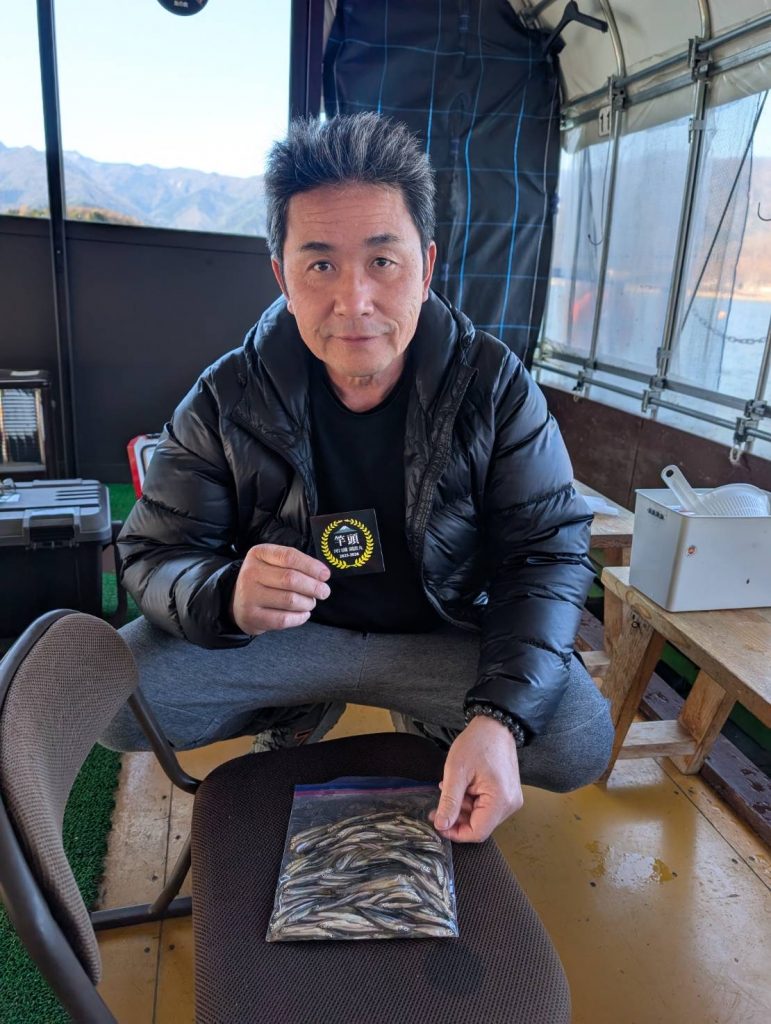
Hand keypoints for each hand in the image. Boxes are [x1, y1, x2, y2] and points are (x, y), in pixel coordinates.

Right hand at [231, 544, 330, 634]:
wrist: (237, 601)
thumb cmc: (264, 580)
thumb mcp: (273, 563)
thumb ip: (296, 564)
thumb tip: (322, 575)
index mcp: (258, 554)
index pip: (289, 556)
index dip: (311, 566)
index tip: (325, 575)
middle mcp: (250, 573)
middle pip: (291, 579)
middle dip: (313, 586)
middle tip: (324, 592)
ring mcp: (249, 596)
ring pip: (290, 600)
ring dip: (307, 603)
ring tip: (311, 602)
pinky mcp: (252, 616)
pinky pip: (283, 619)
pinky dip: (299, 617)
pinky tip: (303, 613)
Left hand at [429, 715, 523, 841]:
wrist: (494, 726)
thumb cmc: (477, 743)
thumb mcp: (456, 771)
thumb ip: (449, 801)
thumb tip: (441, 825)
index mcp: (500, 800)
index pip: (477, 832)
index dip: (455, 832)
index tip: (438, 823)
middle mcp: (510, 804)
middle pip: (480, 825)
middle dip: (457, 818)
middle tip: (438, 805)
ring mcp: (511, 799)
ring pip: (482, 817)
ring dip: (463, 809)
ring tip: (450, 790)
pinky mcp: (508, 793)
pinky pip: (488, 807)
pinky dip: (472, 801)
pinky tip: (463, 788)